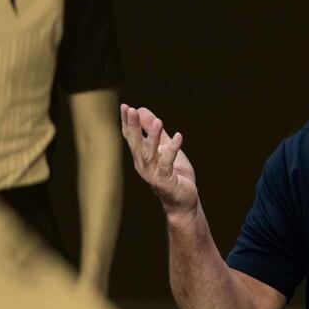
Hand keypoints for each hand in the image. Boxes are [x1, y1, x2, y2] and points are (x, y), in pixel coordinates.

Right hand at [120, 104, 198, 219]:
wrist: (183, 201)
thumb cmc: (175, 174)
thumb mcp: (165, 148)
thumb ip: (155, 131)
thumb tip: (142, 110)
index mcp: (141, 157)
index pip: (131, 137)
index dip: (127, 123)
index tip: (124, 107)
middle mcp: (143, 165)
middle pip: (136, 144)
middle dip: (134, 127)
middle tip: (132, 110)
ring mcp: (153, 174)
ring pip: (149, 153)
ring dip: (153, 137)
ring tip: (158, 121)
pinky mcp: (165, 180)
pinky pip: (168, 163)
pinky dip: (172, 149)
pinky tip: (178, 136)